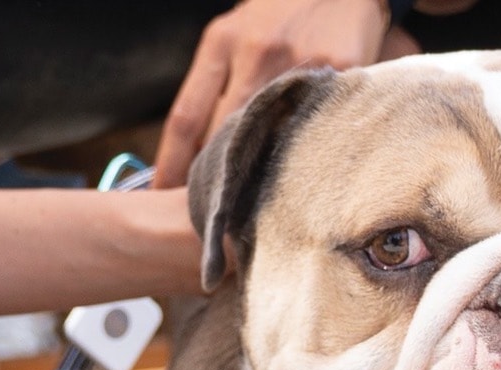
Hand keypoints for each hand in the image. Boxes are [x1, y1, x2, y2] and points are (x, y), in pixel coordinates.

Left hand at [154, 0, 405, 187]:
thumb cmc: (283, 9)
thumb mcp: (237, 28)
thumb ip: (219, 77)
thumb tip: (198, 141)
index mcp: (223, 40)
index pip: (186, 117)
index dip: (171, 164)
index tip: (162, 197)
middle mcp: (256, 53)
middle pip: (224, 135)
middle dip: (214, 178)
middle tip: (208, 217)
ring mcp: (298, 65)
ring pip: (269, 138)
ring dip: (258, 176)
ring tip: (250, 210)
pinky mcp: (337, 73)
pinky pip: (313, 127)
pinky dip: (304, 155)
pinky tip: (301, 178)